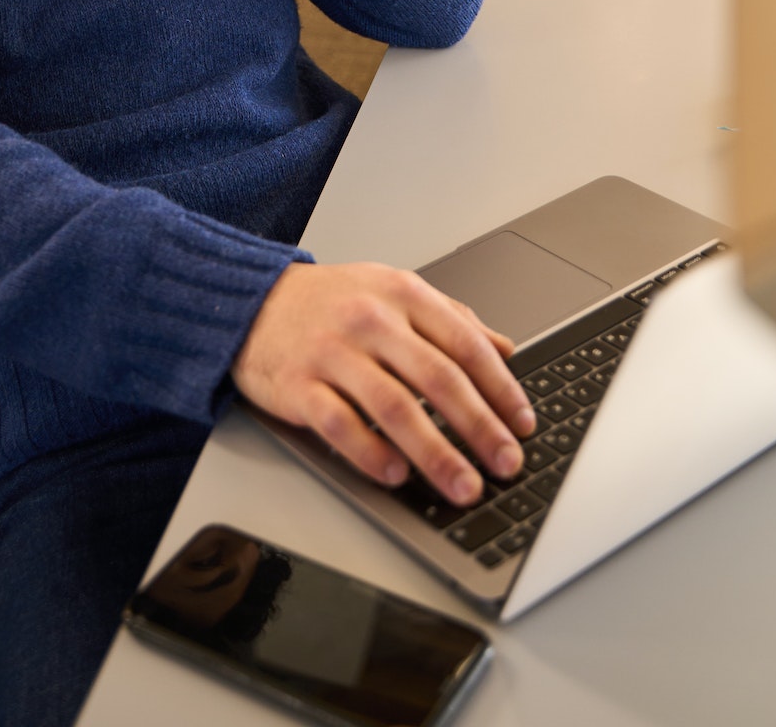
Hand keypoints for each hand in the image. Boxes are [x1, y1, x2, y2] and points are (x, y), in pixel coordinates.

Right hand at [233, 262, 535, 505]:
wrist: (252, 301)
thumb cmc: (330, 302)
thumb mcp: (393, 291)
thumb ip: (450, 318)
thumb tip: (504, 349)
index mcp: (401, 293)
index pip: (464, 343)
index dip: (500, 388)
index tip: (523, 424)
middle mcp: (369, 318)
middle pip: (436, 377)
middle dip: (479, 427)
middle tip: (506, 464)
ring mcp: (332, 351)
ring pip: (393, 406)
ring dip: (435, 453)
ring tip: (463, 485)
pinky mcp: (298, 385)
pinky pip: (339, 424)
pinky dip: (370, 452)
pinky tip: (395, 475)